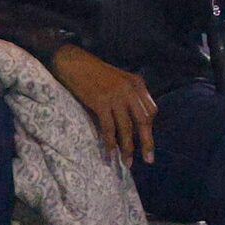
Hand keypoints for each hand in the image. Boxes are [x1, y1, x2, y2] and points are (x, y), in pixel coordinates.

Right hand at [49, 43, 157, 164]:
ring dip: (127, 147)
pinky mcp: (101, 102)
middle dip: (147, 142)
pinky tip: (111, 153)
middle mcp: (130, 90)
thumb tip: (133, 120)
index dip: (148, 127)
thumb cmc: (94, 73)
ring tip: (128, 162)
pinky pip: (109, 127)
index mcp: (137, 84)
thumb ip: (129, 96)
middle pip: (144, 121)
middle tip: (148, 160)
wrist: (73, 62)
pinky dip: (110, 142)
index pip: (151, 110)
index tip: (146, 140)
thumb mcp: (119, 80)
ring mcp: (116, 96)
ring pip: (126, 128)